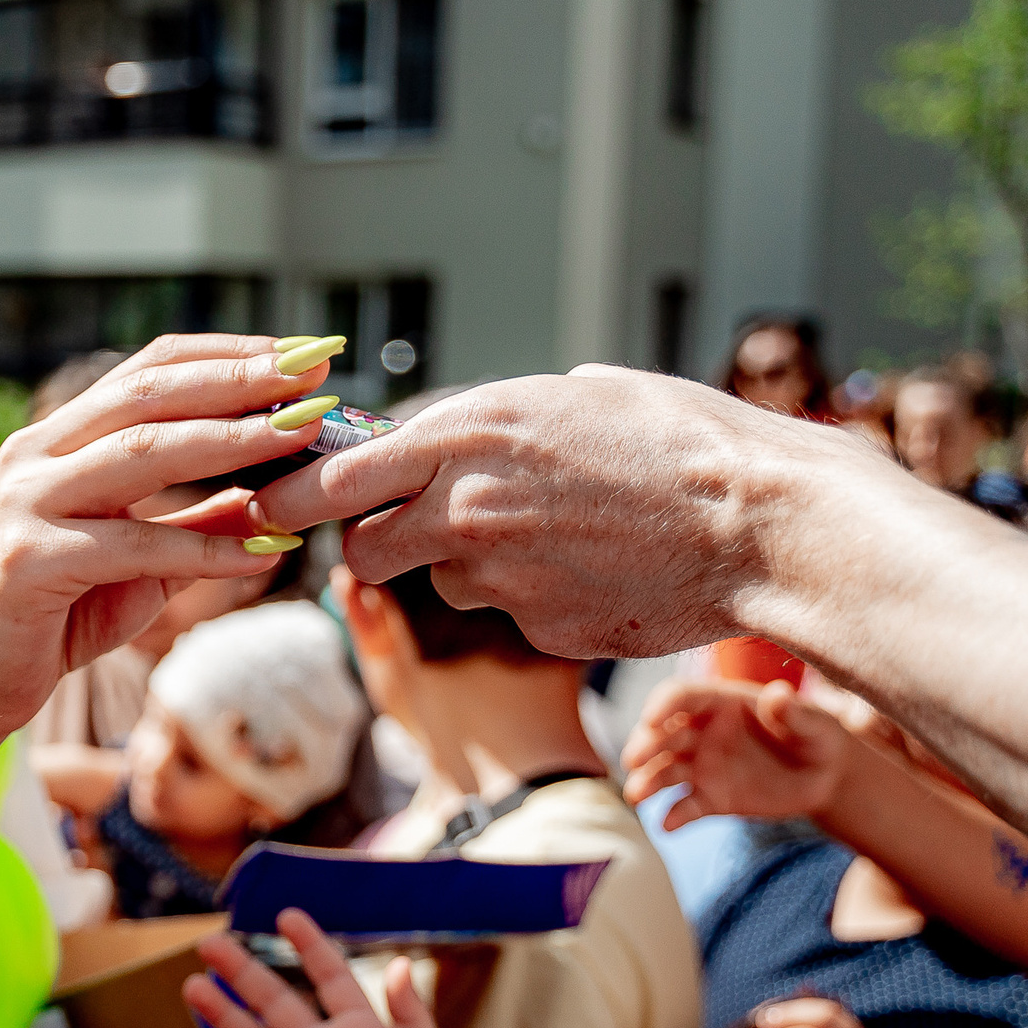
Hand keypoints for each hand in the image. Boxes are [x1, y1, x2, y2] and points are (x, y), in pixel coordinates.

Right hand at [0, 335, 333, 742]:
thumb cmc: (53, 617)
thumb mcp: (139, 561)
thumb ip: (195, 520)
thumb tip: (274, 492)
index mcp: (57, 439)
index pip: (149, 370)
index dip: (227, 355)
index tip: (301, 354)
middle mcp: (35, 455)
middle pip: (149, 395)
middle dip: (239, 379)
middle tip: (313, 372)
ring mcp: (27, 502)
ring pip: (144, 452)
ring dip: (232, 440)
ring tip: (302, 433)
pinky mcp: (30, 560)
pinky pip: (136, 545)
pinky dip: (206, 549)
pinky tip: (265, 551)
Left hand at [246, 363, 902, 657]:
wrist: (761, 521)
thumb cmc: (680, 441)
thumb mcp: (574, 397)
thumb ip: (501, 421)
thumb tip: (463, 425)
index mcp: (465, 435)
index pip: (333, 476)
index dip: (291, 495)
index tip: (267, 503)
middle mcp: (465, 508)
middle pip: (365, 549)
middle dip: (375, 546)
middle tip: (408, 534)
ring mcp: (499, 578)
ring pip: (447, 582)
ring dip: (474, 567)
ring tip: (561, 533)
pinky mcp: (537, 630)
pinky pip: (514, 614)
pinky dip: (540, 597)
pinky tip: (600, 568)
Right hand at [622, 678, 852, 828]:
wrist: (826, 777)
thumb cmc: (818, 737)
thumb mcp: (814, 723)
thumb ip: (794, 712)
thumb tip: (777, 694)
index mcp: (721, 704)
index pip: (681, 697)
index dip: (663, 705)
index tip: (651, 719)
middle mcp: (702, 732)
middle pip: (662, 735)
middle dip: (645, 745)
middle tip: (634, 760)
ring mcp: (702, 767)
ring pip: (664, 771)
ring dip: (647, 781)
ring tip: (637, 796)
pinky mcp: (710, 798)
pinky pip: (686, 807)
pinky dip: (675, 816)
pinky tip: (668, 825)